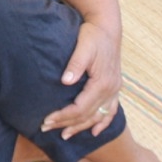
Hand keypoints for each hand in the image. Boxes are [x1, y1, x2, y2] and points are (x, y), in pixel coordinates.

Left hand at [41, 21, 121, 139]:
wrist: (107, 27)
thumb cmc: (93, 35)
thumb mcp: (83, 47)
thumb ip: (75, 65)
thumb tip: (65, 81)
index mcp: (102, 82)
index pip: (80, 108)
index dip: (63, 116)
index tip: (46, 120)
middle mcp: (111, 89)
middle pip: (87, 115)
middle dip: (67, 124)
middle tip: (46, 128)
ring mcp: (114, 90)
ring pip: (99, 116)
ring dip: (82, 127)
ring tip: (65, 135)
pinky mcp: (114, 87)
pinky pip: (111, 111)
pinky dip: (103, 122)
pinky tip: (95, 131)